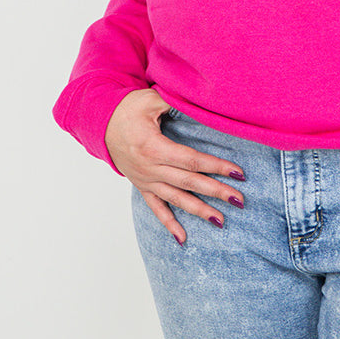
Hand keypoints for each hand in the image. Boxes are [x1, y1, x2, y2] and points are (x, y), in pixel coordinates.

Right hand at [105, 89, 245, 245]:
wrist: (100, 122)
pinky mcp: (142, 186)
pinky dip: (169, 224)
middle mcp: (149, 168)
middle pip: (188, 182)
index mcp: (153, 147)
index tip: (237, 172)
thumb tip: (199, 105)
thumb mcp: (150, 99)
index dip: (215, 166)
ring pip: (176, 199)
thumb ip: (173, 103)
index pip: (191, 160)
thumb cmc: (127, 109)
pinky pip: (156, 208)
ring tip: (221, 221)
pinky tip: (183, 239)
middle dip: (216, 191)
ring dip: (200, 211)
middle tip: (239, 200)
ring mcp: (145, 180)